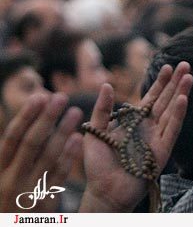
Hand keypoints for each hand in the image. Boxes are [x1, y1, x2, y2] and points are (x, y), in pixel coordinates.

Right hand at [0, 93, 82, 211]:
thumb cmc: (9, 196)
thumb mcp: (4, 174)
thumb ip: (14, 151)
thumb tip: (28, 118)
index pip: (12, 138)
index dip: (26, 116)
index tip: (39, 96)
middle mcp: (10, 179)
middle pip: (30, 143)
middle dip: (46, 118)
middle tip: (61, 96)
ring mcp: (28, 191)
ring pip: (48, 157)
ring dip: (62, 131)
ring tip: (76, 112)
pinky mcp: (45, 203)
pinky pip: (59, 175)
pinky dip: (68, 156)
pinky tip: (78, 138)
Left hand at [79, 62, 192, 211]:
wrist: (104, 191)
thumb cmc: (98, 164)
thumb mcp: (95, 131)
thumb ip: (102, 109)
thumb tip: (107, 85)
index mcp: (135, 122)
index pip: (151, 97)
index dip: (160, 83)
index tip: (169, 66)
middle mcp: (149, 127)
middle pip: (165, 100)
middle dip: (176, 83)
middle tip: (186, 65)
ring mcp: (157, 138)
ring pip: (171, 111)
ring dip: (181, 94)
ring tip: (189, 77)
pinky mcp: (162, 151)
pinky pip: (171, 129)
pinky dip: (177, 114)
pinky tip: (183, 99)